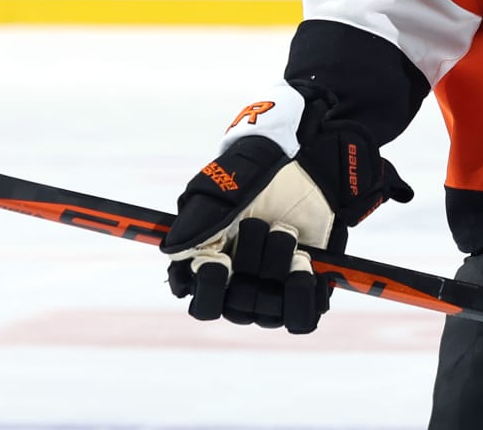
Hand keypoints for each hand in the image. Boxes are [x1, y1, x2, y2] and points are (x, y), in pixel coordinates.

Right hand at [160, 88, 410, 332]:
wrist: (303, 164)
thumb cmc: (252, 176)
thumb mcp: (218, 191)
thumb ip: (195, 223)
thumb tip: (175, 255)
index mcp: (209, 268)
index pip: (203, 305)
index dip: (212, 288)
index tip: (221, 261)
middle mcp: (238, 288)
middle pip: (239, 308)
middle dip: (253, 261)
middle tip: (263, 224)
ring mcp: (270, 293)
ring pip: (270, 312)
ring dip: (280, 266)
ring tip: (287, 232)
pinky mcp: (303, 291)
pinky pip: (302, 317)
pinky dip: (305, 294)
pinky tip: (306, 264)